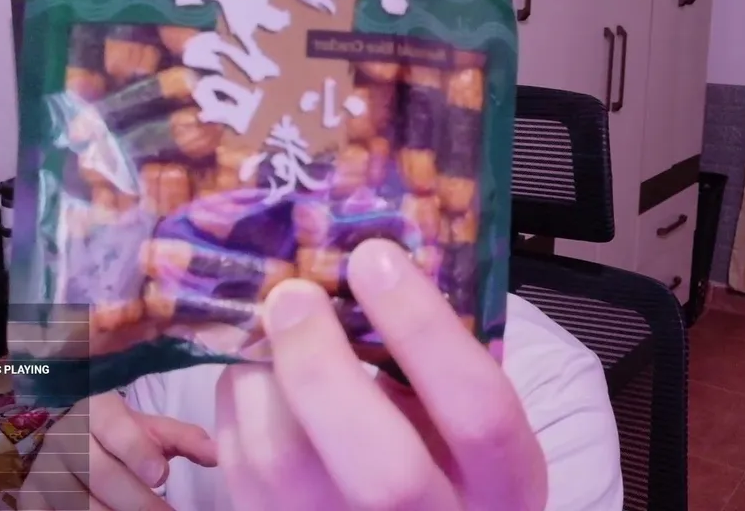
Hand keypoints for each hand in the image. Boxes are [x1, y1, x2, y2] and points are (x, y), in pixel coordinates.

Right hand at [17, 391, 216, 510]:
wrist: (66, 435)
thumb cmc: (117, 433)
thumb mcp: (149, 429)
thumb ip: (184, 439)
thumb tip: (220, 454)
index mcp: (96, 411)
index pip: (114, 428)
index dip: (136, 451)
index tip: (162, 475)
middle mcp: (65, 439)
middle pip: (99, 474)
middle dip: (137, 501)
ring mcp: (43, 472)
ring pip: (78, 503)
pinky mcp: (30, 499)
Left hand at [215, 239, 548, 510]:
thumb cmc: (440, 449)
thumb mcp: (461, 410)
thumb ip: (431, 357)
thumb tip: (362, 267)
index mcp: (504, 485)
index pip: (479, 412)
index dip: (425, 330)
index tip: (374, 259)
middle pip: (384, 475)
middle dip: (325, 369)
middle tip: (293, 294)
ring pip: (287, 470)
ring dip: (263, 376)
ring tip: (268, 325)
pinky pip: (241, 467)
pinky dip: (241, 402)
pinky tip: (257, 371)